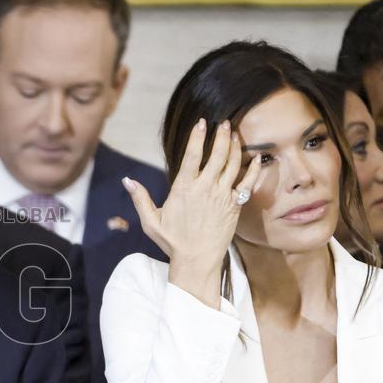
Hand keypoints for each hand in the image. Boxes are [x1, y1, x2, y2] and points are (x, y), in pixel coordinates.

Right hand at [123, 118, 260, 305]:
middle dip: (221, 135)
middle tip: (224, 123)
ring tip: (235, 134)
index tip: (201, 123)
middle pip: (217, 154)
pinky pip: (247, 182)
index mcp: (184, 189)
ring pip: (233, 164)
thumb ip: (140, 198)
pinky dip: (253, 168)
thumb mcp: (150, 221)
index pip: (192, 155)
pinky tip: (256, 158)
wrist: (197, 260)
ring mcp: (222, 196)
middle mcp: (205, 188)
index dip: (197, 137)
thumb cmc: (172, 241)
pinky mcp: (234, 205)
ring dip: (235, 147)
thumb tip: (126, 180)